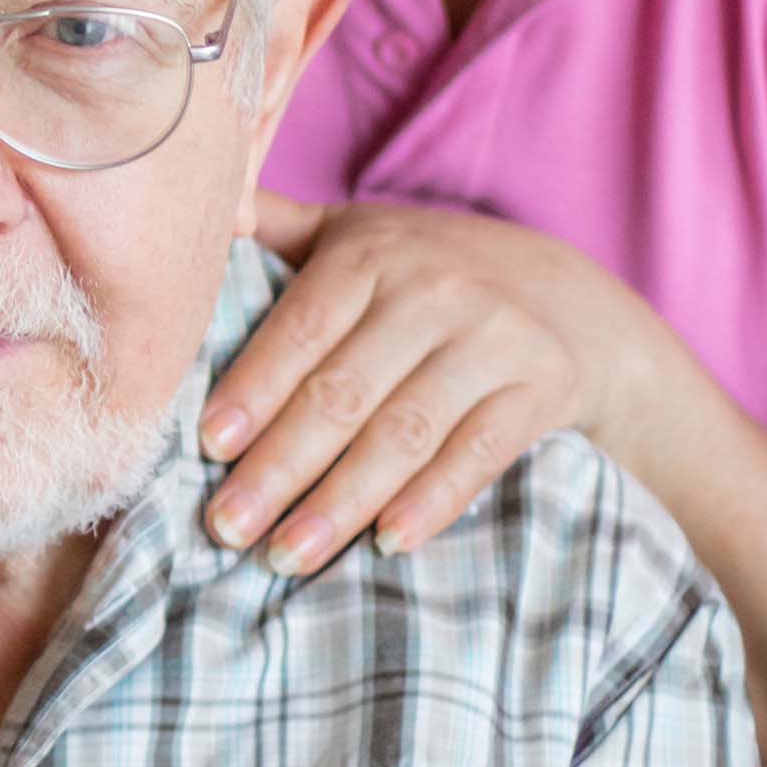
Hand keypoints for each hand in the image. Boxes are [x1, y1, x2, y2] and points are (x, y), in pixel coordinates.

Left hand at [202, 192, 673, 574]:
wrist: (569, 298)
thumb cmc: (424, 274)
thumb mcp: (353, 235)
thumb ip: (271, 223)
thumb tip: (198, 211)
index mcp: (370, 253)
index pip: (299, 330)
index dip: (252, 390)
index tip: (206, 447)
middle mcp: (433, 291)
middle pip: (342, 393)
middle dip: (278, 468)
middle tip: (226, 528)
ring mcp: (493, 339)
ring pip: (402, 434)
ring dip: (340, 503)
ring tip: (285, 555)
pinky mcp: (542, 387)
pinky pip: (476, 455)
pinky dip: (430, 502)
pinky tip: (385, 544)